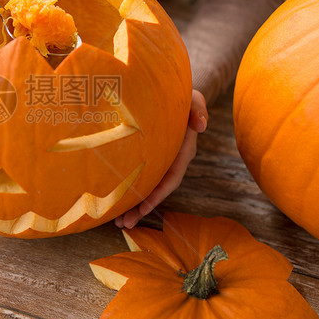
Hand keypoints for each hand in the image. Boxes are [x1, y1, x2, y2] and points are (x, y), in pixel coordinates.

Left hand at [115, 90, 207, 228]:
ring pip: (148, 188)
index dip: (158, 194)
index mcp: (183, 151)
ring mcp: (162, 161)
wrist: (175, 94)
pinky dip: (131, 191)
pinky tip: (117, 203)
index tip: (144, 208)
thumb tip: (201, 126)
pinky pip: (141, 178)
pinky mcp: (151, 158)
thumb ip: (198, 109)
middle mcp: (173, 161)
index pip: (171, 177)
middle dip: (142, 208)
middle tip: (124, 224)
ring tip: (117, 223)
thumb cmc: (184, 97)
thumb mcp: (194, 98)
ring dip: (134, 206)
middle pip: (158, 190)